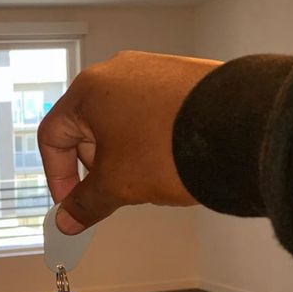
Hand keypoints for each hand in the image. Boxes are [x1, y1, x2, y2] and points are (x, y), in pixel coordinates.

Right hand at [38, 50, 221, 233]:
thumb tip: (66, 222)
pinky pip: (149, 113)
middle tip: (112, 192)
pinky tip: (167, 160)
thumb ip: (84, 204)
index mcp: (88, 90)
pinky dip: (148, 140)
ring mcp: (151, 70)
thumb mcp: (116, 184)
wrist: (240, 130)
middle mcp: (115, 72)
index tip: (72, 203)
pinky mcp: (180, 76)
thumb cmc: (168, 148)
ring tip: (147, 177)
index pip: (52, 137)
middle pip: (85, 128)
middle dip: (94, 166)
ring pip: (119, 122)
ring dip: (122, 155)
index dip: (58, 177)